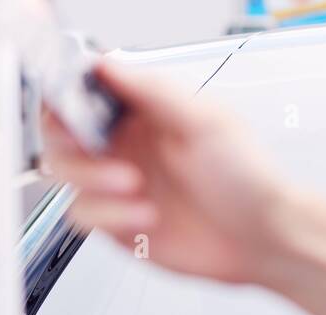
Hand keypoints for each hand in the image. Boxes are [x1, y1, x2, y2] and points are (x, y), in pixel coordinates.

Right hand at [40, 61, 292, 282]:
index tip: (72, 108)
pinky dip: (110, 215)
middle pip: (62, 135)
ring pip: (66, 176)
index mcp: (144, 113)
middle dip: (72, 142)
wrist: (263, 239)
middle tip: (99, 150)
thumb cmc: (249, 179)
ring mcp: (120, 187)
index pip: (84, 94)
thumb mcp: (205, 122)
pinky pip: (85, 216)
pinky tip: (146, 215)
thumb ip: (152, 91)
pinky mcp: (119, 224)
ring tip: (134, 185)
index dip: (66, 97)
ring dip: (94, 180)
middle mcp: (128, 147)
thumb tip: (108, 65)